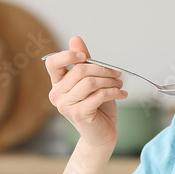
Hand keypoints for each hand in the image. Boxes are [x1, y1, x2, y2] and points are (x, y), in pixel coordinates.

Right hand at [45, 36, 127, 150]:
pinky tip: (121, 94)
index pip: (52, 63)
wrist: (102, 135)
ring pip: (90, 82)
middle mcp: (57, 95)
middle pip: (79, 71)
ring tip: (119, 85)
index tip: (86, 57)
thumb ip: (83, 62)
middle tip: (116, 74)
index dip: (68, 55)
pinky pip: (98, 95)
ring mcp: (66, 106)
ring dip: (110, 81)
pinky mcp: (79, 114)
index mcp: (57, 84)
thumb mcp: (92, 81)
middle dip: (102, 70)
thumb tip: (75, 38)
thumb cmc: (97, 107)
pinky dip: (114, 92)